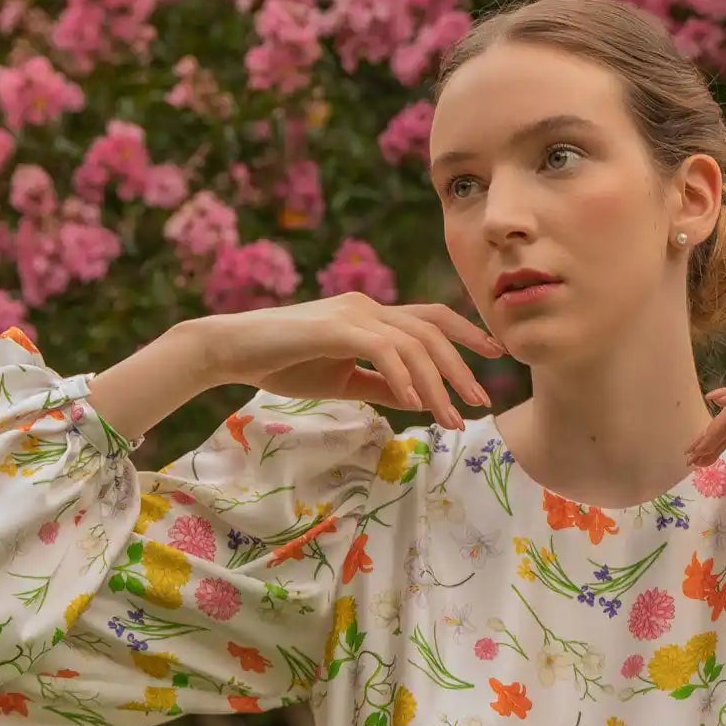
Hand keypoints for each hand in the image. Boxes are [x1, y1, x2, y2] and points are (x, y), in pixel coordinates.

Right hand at [194, 294, 504, 428]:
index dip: (466, 335)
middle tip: (481, 401)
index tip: (493, 358)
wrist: (232, 350)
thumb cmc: (282, 363)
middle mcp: (367, 306)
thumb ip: (380, 386)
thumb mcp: (342, 379)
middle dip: (462, 366)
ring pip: (412, 344)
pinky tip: (416, 405)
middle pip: (431, 329)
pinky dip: (404, 378)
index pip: (430, 319)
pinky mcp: (335, 328)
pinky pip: (382, 351)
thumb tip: (416, 400)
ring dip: (437, 384)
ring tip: (451, 418)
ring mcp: (352, 314)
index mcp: (371, 315)